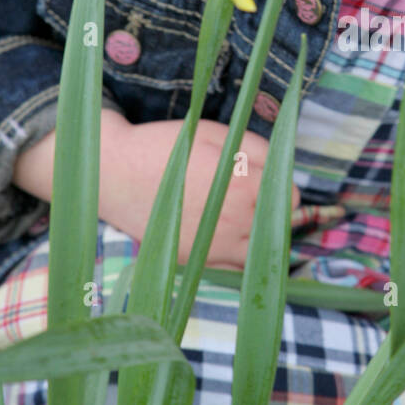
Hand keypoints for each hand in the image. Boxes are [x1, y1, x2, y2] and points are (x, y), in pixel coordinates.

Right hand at [97, 112, 300, 268]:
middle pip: (276, 227)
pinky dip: (234, 258)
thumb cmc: (166, 146)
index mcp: (243, 186)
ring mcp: (213, 246)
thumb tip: (282, 167)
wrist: (114, 172)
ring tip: (241, 219)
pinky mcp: (192, 261)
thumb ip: (258, 150)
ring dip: (257, 238)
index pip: (290, 198)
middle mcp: (233, 221)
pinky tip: (223, 237)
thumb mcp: (217, 134)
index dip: (282, 187)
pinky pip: (230, 270)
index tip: (269, 181)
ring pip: (257, 254)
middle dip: (271, 212)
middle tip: (254, 197)